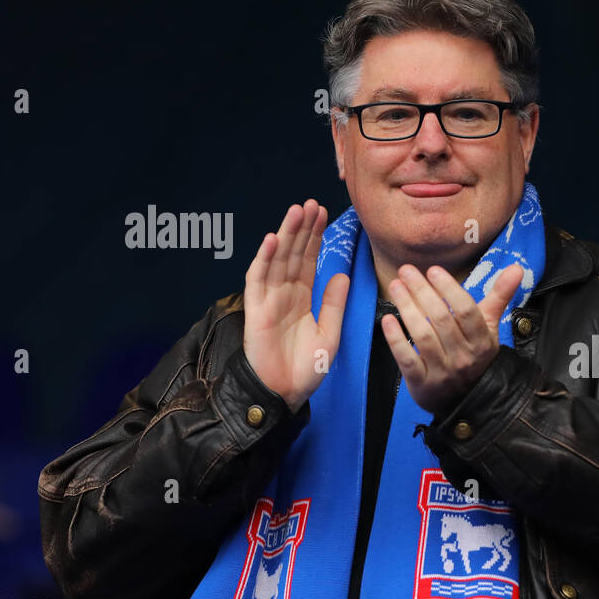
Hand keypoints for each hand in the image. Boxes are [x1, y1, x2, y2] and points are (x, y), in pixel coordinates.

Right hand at [242, 199, 350, 412]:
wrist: (284, 394)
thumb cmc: (306, 369)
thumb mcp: (330, 333)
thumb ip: (334, 304)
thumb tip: (343, 274)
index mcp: (302, 298)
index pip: (309, 261)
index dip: (315, 238)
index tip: (324, 214)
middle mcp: (284, 294)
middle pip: (294, 254)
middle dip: (303, 229)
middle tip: (313, 203)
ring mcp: (268, 300)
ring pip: (277, 260)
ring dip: (286, 235)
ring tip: (297, 211)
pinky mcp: (256, 310)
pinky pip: (258, 280)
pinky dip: (265, 259)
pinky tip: (274, 240)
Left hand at [382, 262, 523, 415]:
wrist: (466, 399)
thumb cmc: (475, 354)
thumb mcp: (489, 327)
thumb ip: (499, 296)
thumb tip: (517, 268)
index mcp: (482, 341)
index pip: (466, 311)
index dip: (449, 289)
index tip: (433, 270)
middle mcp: (464, 357)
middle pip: (441, 319)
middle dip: (422, 292)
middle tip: (406, 271)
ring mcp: (443, 372)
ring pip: (423, 336)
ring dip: (406, 308)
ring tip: (395, 286)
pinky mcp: (422, 384)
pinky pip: (406, 359)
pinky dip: (396, 338)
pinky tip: (388, 319)